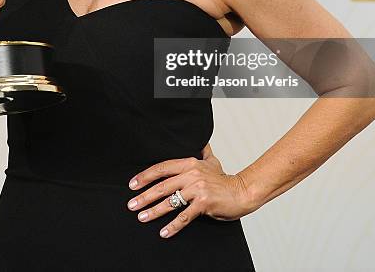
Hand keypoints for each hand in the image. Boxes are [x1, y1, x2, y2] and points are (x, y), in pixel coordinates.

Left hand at [126, 143, 255, 238]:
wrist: (242, 192)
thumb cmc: (225, 180)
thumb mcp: (212, 161)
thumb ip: (203, 152)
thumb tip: (200, 142)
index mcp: (190, 163)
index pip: (162, 168)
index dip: (146, 176)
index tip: (133, 184)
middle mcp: (192, 174)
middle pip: (162, 185)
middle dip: (145, 195)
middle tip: (132, 204)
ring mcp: (197, 189)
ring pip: (170, 201)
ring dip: (154, 211)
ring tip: (142, 217)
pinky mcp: (203, 203)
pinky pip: (184, 216)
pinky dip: (173, 226)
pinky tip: (163, 232)